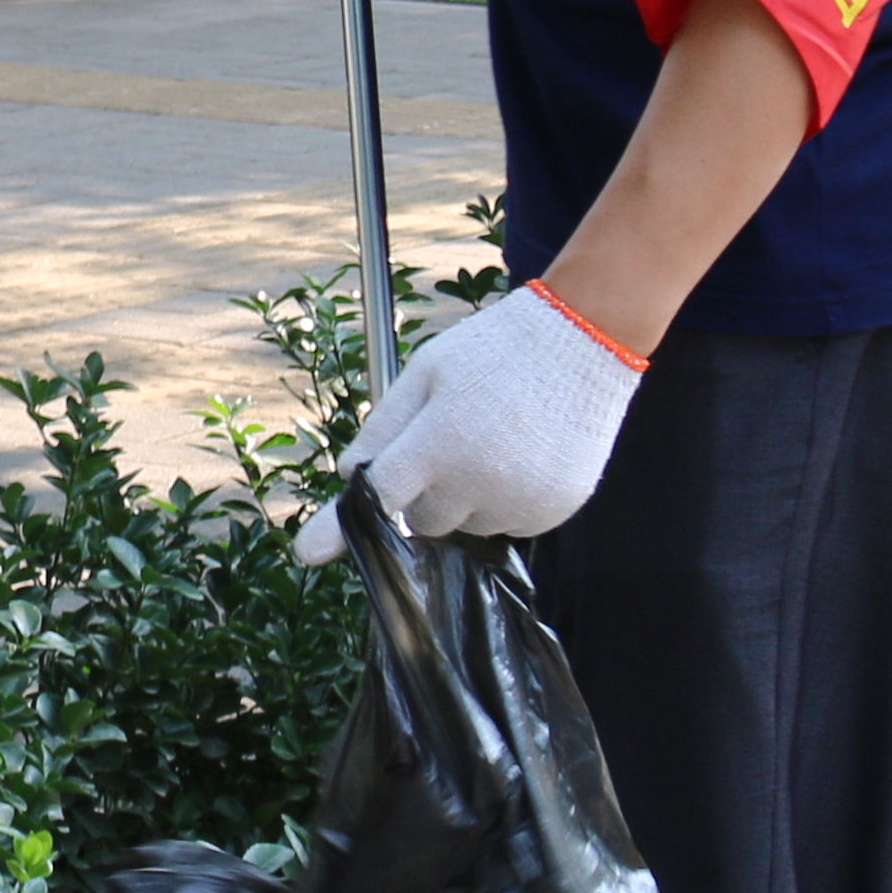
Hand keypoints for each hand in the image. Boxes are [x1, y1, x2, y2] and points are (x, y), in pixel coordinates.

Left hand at [291, 284, 644, 557]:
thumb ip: (383, 429)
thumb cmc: (492, 351)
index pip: (379, 496)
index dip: (340, 524)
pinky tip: (522, 453)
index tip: (309, 552)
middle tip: (452, 438)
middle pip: (424, 521)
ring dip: (468, 498)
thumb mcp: (423, 374)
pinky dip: (506, 501)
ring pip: (468, 526)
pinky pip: (509, 525)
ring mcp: (520, 502)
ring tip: (495, 439)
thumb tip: (348, 477)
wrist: (582, 340)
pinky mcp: (555, 511)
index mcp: (438, 443)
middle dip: (427, 491)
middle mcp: (479, 483)